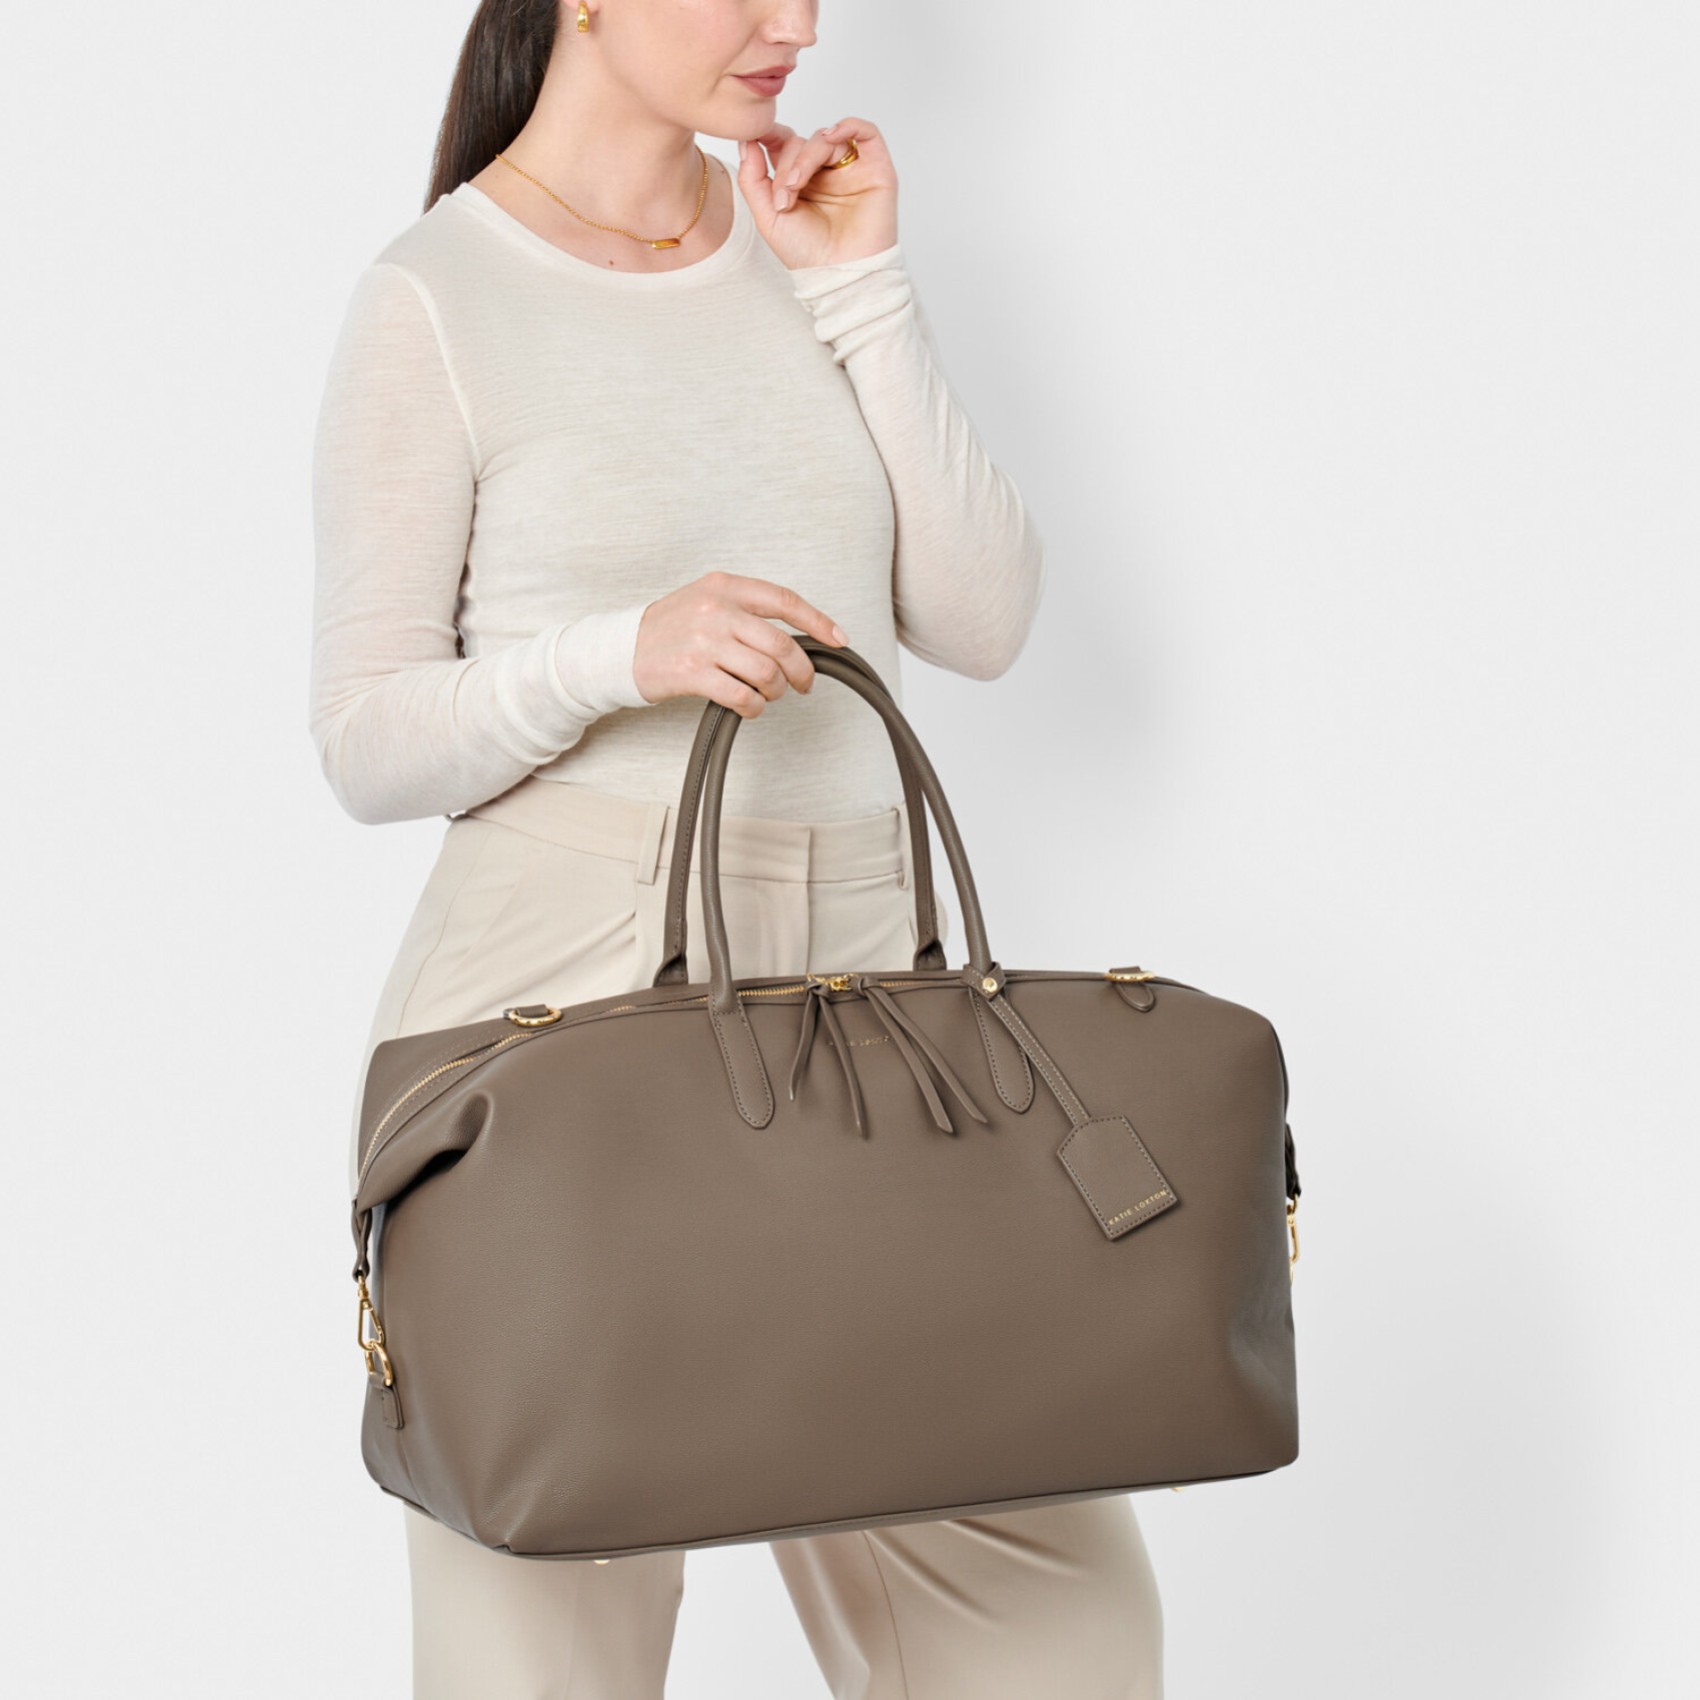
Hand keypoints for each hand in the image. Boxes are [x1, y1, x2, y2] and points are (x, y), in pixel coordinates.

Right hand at [632, 571, 849, 717]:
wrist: (622, 648)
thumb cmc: (670, 628)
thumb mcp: (706, 601)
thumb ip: (746, 610)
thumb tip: (797, 636)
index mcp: (725, 586)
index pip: (785, 600)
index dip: (818, 621)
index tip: (838, 639)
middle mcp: (716, 610)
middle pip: (782, 645)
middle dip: (801, 671)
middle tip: (802, 685)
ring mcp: (704, 641)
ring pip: (766, 673)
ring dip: (775, 691)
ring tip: (766, 694)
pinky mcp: (693, 672)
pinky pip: (743, 696)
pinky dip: (755, 708)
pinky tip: (749, 706)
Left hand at [738, 118, 897, 269]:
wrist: (839, 275)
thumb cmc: (807, 254)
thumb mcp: (767, 216)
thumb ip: (752, 179)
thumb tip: (746, 141)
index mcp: (801, 182)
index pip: (785, 144)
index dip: (770, 135)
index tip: (754, 136)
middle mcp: (826, 173)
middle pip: (802, 142)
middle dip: (787, 164)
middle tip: (784, 194)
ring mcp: (851, 170)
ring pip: (826, 138)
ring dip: (806, 156)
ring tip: (796, 186)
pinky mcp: (876, 170)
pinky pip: (867, 132)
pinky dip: (848, 125)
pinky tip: (830, 136)